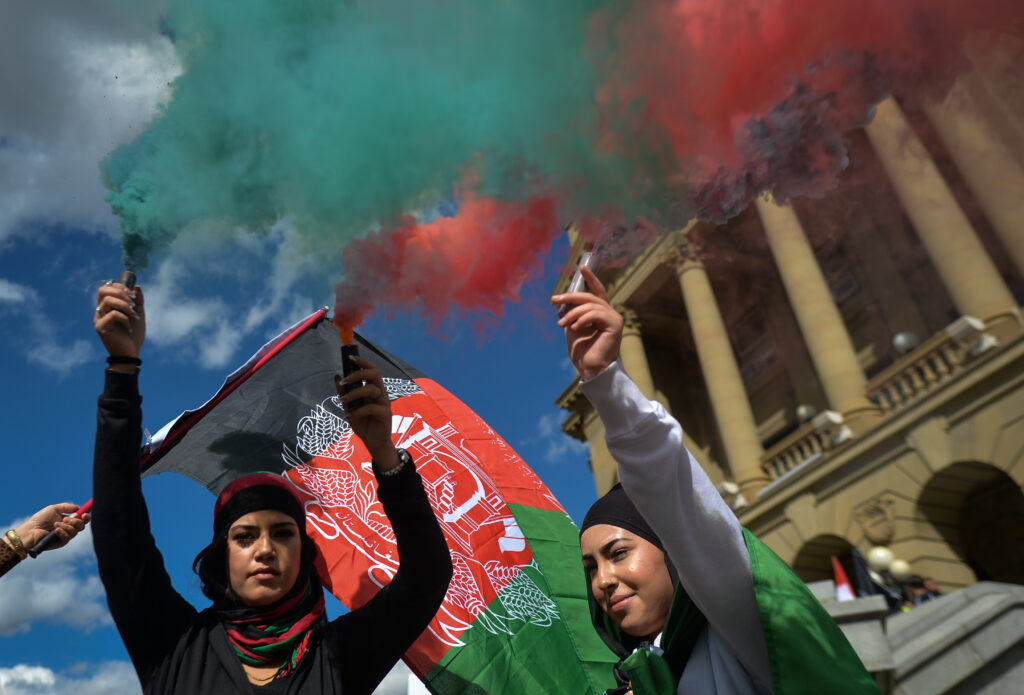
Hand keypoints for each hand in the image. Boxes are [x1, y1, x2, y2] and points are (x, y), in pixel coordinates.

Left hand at [15, 503, 88, 551]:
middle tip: (66, 519)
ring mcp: (65, 536)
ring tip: (55, 524)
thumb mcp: (53, 509)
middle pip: (81, 526)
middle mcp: (68, 528)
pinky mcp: (61, 543)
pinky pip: (68, 538)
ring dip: (66, 526)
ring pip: (75, 531)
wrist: (30, 530)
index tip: (84, 514)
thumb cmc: (40, 519)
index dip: (86, 517)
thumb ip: (66, 507)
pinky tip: (55, 530)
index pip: (81, 519)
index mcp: (67, 520)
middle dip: (76, 521)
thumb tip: (78, 508)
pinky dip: (63, 532)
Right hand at [94, 280, 145, 366]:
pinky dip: (124, 318)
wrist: (132, 351)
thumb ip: (138, 300)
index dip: (121, 287)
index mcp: (108, 306)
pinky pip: (112, 314)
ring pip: (108, 300)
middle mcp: (101, 310)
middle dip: (121, 292)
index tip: (134, 295)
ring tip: (133, 314)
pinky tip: (128, 327)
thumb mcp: (138, 313)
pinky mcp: (100, 327)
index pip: (107, 287)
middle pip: (103, 290)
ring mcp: (99, 318)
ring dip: (124, 305)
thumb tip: (136, 286)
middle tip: (132, 302)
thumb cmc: (134, 333)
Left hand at [334, 357, 398, 470]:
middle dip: (358, 374)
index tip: (350, 358)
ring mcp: (384, 403)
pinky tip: (349, 417)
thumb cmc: (364, 424)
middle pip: (374, 374)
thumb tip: (336, 376)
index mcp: (374, 389)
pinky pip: (370, 408)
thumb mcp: (350, 407)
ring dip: (354, 393)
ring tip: (343, 401)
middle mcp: (381, 393)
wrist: (374, 443)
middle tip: (345, 381)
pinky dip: (357, 412)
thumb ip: (344, 393)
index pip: (372, 370)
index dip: (362, 362)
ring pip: (371, 389)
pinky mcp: (385, 414)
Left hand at [552, 265, 623, 380]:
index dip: (590, 278)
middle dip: (571, 296)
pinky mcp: (615, 324)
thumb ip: (572, 313)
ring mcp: (614, 318)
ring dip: (573, 313)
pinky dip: (582, 319)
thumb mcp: (572, 327)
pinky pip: (596, 313)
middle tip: (554, 300)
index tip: (581, 267)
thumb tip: (563, 299)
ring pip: (590, 305)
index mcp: (601, 313)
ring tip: (562, 324)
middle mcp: (609, 313)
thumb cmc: (582, 352)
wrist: (590, 369)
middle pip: (590, 296)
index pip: (597, 291)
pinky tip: (574, 328)